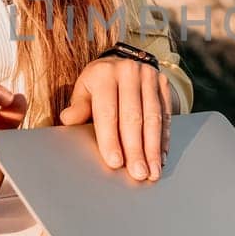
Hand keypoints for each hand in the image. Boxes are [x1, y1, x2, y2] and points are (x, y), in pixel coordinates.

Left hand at [58, 54, 171, 182]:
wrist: (122, 62)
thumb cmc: (99, 83)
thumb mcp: (84, 90)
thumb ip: (78, 106)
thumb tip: (68, 119)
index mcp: (104, 74)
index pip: (108, 112)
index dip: (111, 139)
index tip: (115, 162)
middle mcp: (129, 72)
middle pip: (133, 117)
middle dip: (136, 149)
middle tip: (138, 173)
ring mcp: (149, 77)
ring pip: (153, 117)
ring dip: (153, 148)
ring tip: (152, 171)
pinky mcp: (164, 84)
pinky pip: (166, 115)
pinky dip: (164, 138)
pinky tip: (160, 157)